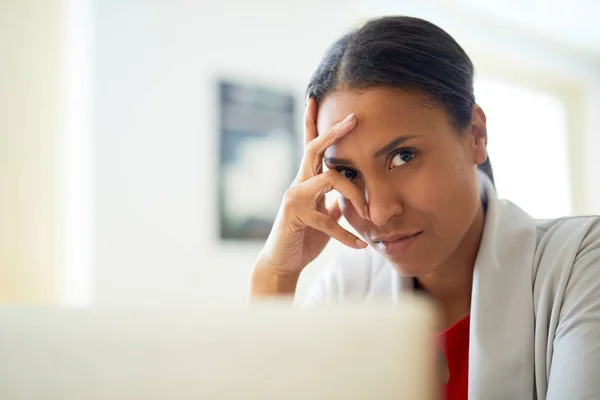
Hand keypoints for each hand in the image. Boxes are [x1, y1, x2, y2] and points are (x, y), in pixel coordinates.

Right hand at [251, 97, 367, 293]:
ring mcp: (295, 198)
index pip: (309, 147)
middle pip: (314, 149)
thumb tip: (348, 190)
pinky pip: (327, 221)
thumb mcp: (323, 214)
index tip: (313, 98)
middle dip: (334, 132)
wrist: (282, 262)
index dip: (311, 123)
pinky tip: (360, 245)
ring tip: (368, 212)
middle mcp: (298, 183)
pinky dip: (346, 235)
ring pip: (328, 178)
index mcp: (306, 180)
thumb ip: (333, 199)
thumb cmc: (304, 236)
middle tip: (353, 119)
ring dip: (354, 192)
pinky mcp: (296, 216)